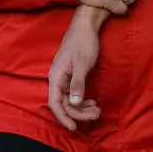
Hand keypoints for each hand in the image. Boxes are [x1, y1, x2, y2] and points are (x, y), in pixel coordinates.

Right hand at [47, 5, 109, 130]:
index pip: (55, 103)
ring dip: (82, 107)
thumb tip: (74, 102)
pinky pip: (74, 93)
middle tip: (96, 115)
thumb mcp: (82, 63)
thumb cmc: (83, 42)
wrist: (86, 26)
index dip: (64, 116)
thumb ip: (77, 84)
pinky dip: (83, 100)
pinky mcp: (72, 76)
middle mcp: (57, 79)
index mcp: (56, 76)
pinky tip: (93, 102)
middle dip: (79, 112)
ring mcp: (64, 78)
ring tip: (97, 110)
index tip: (74, 127)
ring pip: (70, 99)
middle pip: (64, 103)